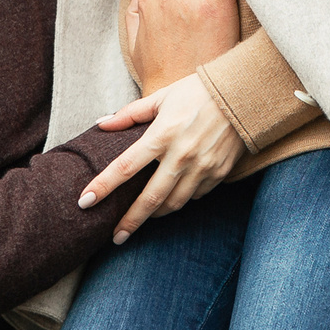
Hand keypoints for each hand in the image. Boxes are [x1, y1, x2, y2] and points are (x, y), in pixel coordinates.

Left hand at [79, 74, 243, 243]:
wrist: (244, 93)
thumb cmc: (198, 92)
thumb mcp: (162, 98)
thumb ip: (130, 114)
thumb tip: (102, 123)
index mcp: (162, 135)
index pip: (125, 167)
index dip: (103, 186)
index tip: (85, 202)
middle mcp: (181, 155)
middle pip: (150, 199)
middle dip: (130, 221)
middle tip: (116, 237)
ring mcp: (202, 167)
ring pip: (174, 203)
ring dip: (155, 214)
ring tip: (144, 218)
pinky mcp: (219, 173)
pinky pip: (196, 195)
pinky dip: (182, 199)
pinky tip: (174, 196)